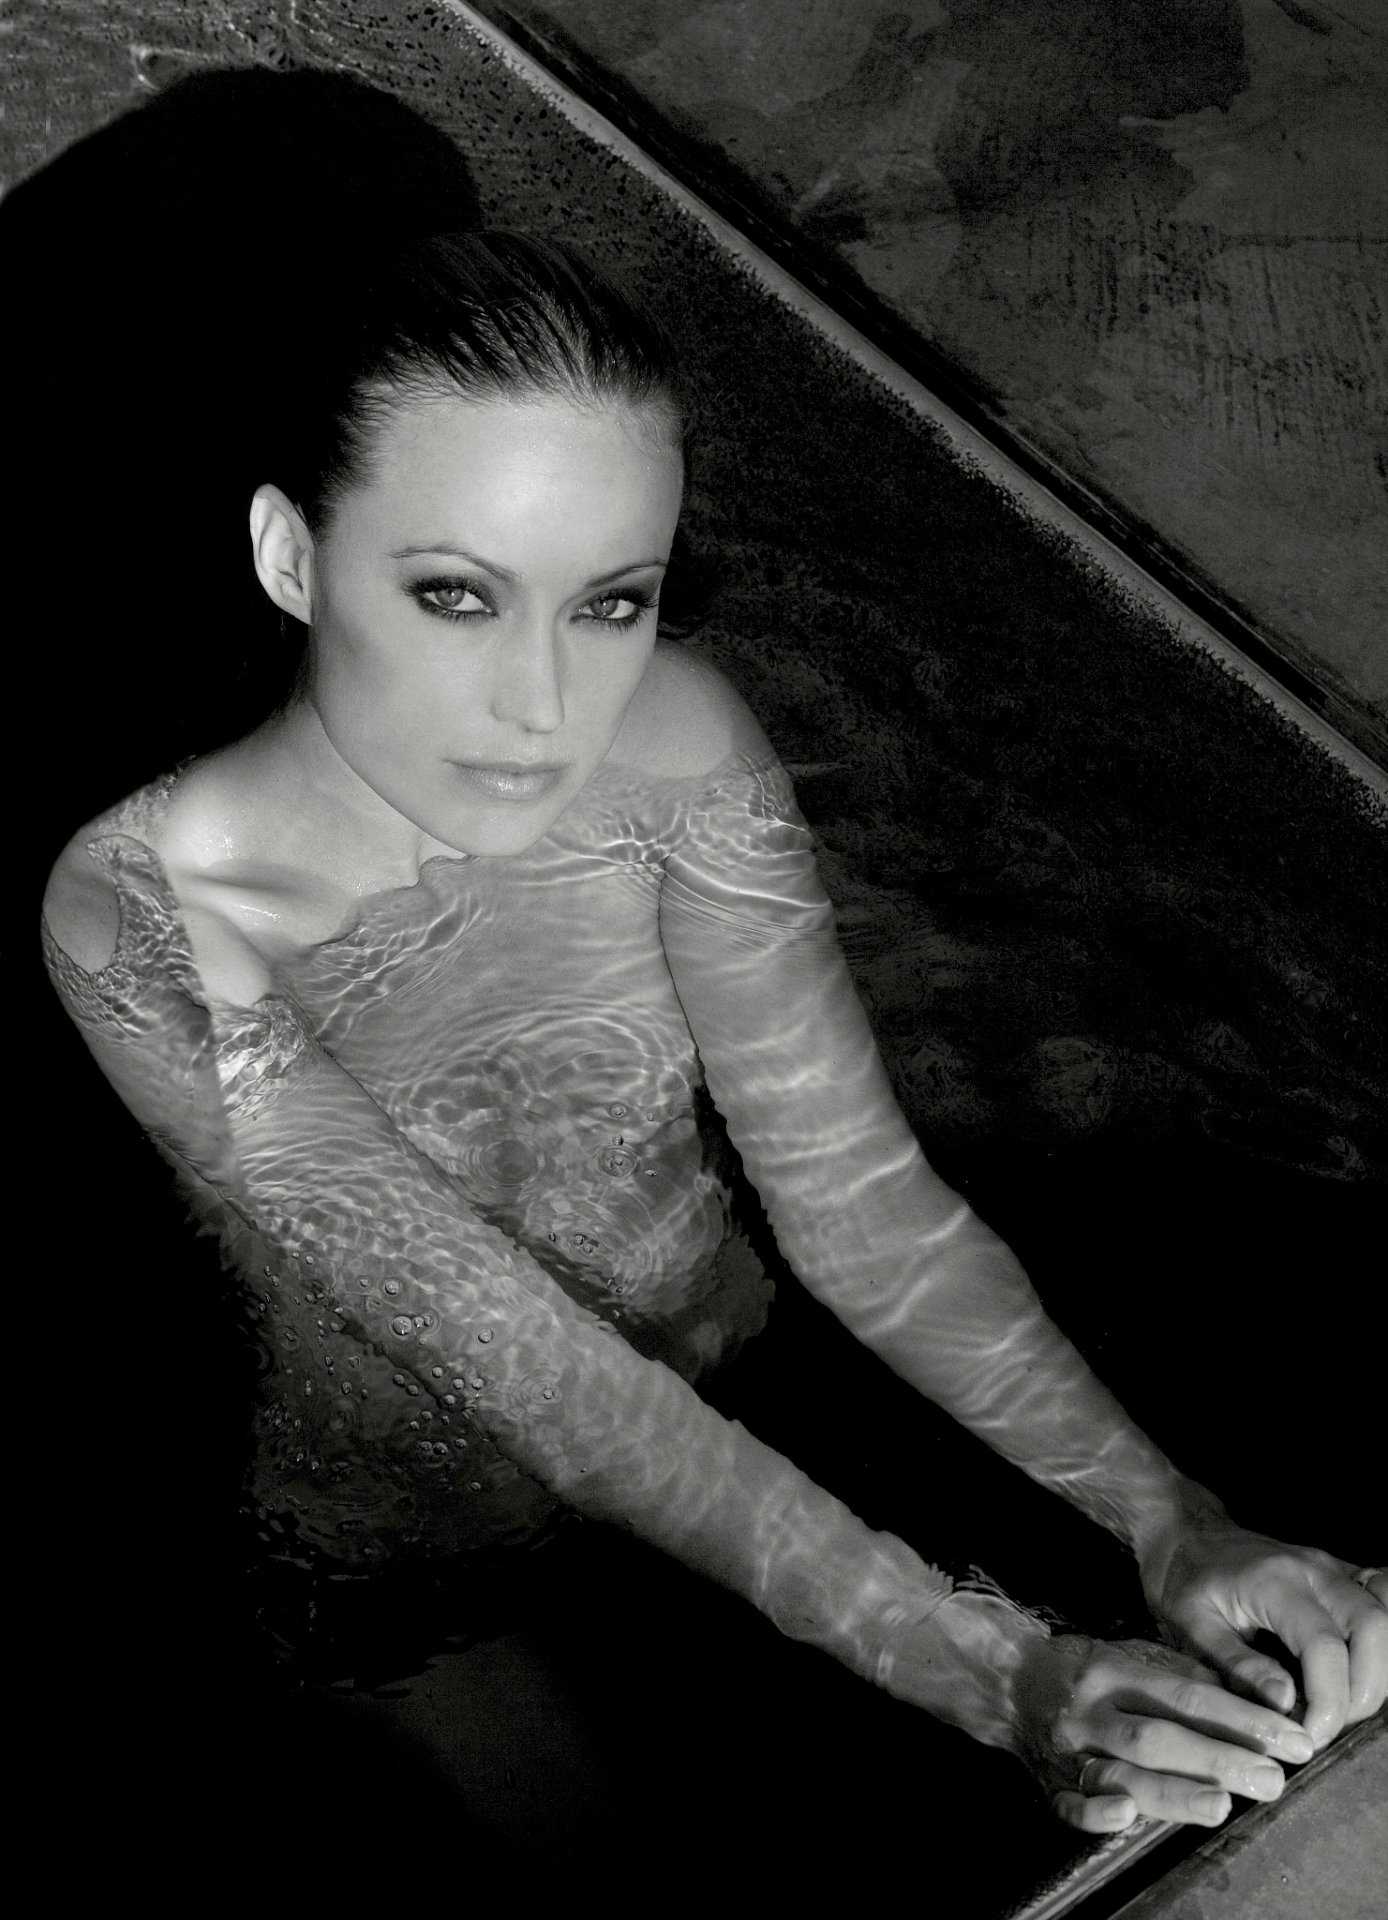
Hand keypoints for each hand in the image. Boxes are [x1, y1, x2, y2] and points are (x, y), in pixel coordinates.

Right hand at [1013, 1632, 1316, 1832]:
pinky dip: (1096, 1813)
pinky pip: (1070, 1803)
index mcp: (1114, 1671)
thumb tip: (1252, 1698)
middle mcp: (1091, 1709)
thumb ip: (1185, 1677)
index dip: (1242, 1720)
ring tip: (1222, 1806)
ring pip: (1121, 1771)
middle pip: (1158, 1736)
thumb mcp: (1132, 1657)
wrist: (1010, 1683)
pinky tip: (1126, 1817)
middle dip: (1218, 1759)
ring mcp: (1069, 1748)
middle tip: (1272, 1779)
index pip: (1187, 1697)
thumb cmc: (1089, 1673)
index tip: (1291, 1741)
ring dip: (1172, 1791)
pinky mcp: (1051, 1784)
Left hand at [1140, 1518, 1387, 1751]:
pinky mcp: (1340, 1573)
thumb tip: (1286, 1704)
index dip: (1329, 1701)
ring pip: (1385, 1616)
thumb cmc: (1182, 1582)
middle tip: (1329, 1725)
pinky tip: (1363, 1668)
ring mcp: (1331, 1568)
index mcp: (1274, 1582)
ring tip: (1343, 1705)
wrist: (1184, 1535)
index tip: (1311, 1737)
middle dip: (1364, 1690)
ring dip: (1378, 1670)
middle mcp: (1313, 1569)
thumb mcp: (1192, 1625)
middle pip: (1373, 1627)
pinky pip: (1382, 1598)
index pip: (1324, 1646)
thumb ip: (1238, 1665)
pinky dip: (1384, 1639)